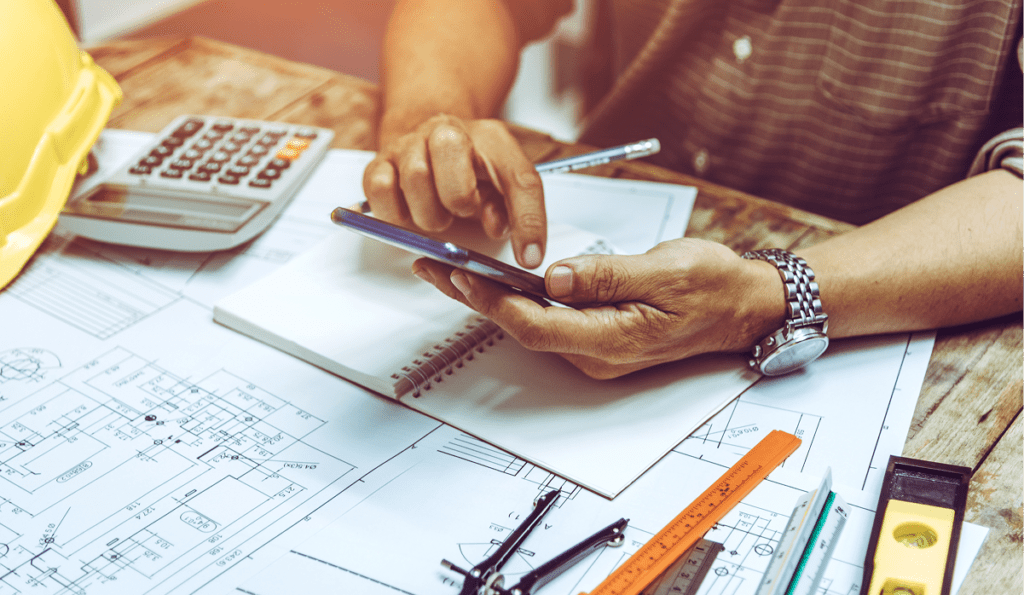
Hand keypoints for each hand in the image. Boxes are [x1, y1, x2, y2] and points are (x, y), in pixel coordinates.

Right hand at [363, 114, 546, 267]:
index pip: (520, 178)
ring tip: (438, 216)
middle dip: (459, 197)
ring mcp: (409, 144)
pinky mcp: (378, 164)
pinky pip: (380, 189)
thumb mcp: (501, 188)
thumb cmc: (471, 172)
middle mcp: (448, 131)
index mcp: (492, 139)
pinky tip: (410, 213)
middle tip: (460, 213)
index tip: (528, 256)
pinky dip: (395, 213)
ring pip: (415, 175)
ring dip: (429, 212)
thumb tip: (496, 226)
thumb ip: (510, 210)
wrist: (431, 146)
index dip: (528, 221)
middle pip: (451, 150)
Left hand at [411, 238, 787, 378]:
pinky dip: (517, 297)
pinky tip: (496, 277)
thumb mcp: (663, 271)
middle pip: (522, 327)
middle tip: (431, 265)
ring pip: (531, 324)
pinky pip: (548, 319)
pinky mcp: (598, 336)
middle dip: (475, 296)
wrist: (744, 305)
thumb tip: (554, 277)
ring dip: (491, 296)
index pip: (536, 324)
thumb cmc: (712, 286)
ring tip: (450, 267)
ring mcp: (596, 349)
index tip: (459, 272)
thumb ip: (606, 276)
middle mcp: (597, 354)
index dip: (493, 300)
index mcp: (612, 341)